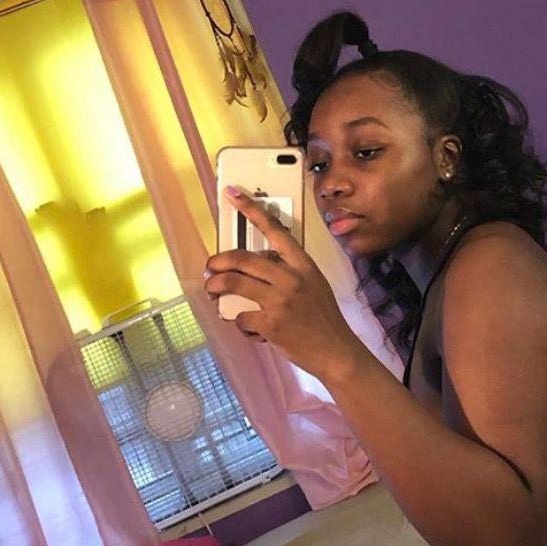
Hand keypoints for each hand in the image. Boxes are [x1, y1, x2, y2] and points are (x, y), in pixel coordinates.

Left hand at [204, 187, 365, 382]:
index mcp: (303, 265)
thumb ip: (290, 271)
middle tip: (210, 268)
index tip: (233, 194)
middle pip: (242, 258)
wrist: (336, 351)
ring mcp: (280, 300)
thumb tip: (259, 266)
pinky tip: (247, 328)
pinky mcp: (270, 323)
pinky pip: (240, 317)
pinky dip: (238, 323)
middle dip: (218, 261)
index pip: (275, 229)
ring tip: (213, 292)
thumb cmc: (324, 319)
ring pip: (233, 283)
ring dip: (216, 287)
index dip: (251, 209)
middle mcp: (290, 278)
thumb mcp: (314, 285)